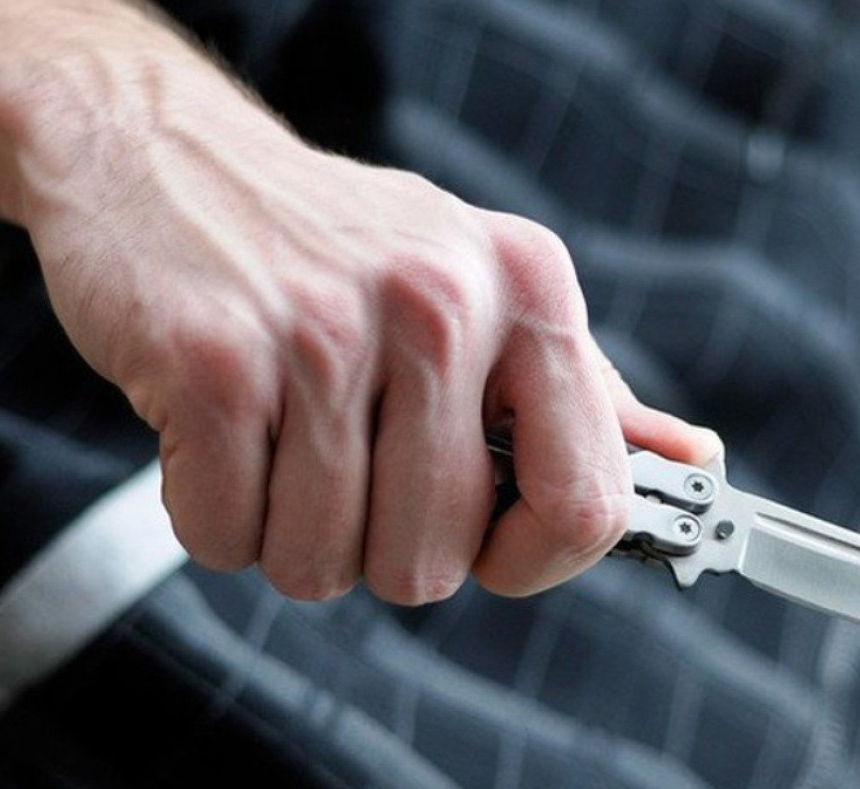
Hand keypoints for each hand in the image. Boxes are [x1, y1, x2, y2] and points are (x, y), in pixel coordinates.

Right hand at [0, 0, 720, 602]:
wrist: (168, 156)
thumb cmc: (340, 246)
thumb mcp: (486, 289)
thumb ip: (584, 392)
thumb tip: (691, 460)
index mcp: (530, 290)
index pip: (586, 501)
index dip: (536, 561)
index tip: (494, 552)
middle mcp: (442, 302)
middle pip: (436, 560)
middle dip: (381, 546)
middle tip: (350, 462)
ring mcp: (326, 328)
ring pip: (322, 562)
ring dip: (292, 532)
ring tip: (283, 437)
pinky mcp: (215, 358)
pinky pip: (226, 535)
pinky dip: (217, 514)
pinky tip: (224, 434)